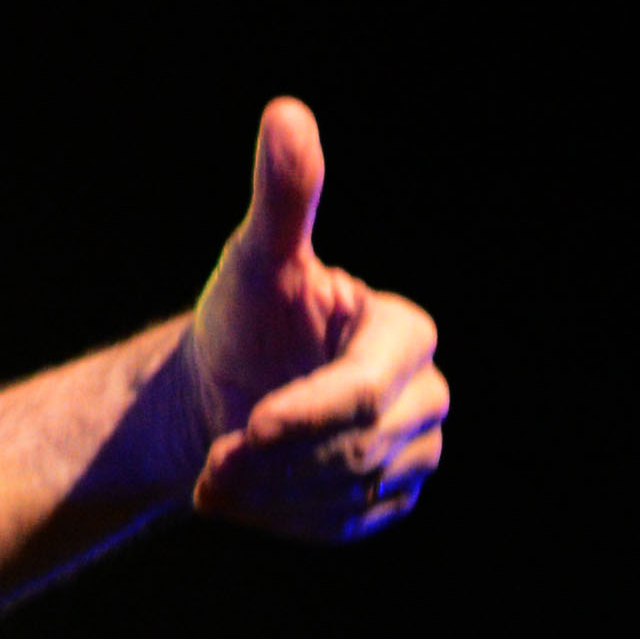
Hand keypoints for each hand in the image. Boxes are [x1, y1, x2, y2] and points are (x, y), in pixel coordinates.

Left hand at [176, 97, 447, 541]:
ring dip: (271, 492)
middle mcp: (426, 396)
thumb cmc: (243, 317)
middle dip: (275, 458)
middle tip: (213, 457)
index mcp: (405, 333)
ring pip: (348, 493)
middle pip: (357, 450)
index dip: (304, 413)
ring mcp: (415, 455)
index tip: (246, 425)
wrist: (220, 390)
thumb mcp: (256, 258)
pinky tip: (244, 492)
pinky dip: (283, 517)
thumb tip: (287, 112)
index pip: (365, 391)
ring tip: (216, 471)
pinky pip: (342, 526)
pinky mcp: (389, 501)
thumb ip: (283, 196)